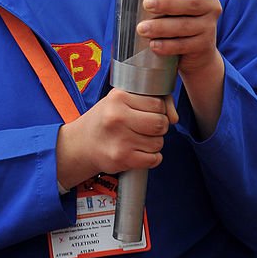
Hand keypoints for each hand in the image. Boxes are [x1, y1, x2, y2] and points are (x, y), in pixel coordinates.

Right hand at [56, 88, 177, 190]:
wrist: (81, 144)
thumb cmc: (105, 120)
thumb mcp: (121, 100)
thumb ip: (149, 101)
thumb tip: (175, 117)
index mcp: (118, 98)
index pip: (157, 103)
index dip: (159, 110)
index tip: (150, 113)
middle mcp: (118, 117)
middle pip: (160, 123)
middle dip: (160, 127)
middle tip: (149, 128)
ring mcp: (120, 139)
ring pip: (158, 143)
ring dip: (154, 143)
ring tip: (140, 140)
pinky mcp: (122, 159)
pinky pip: (153, 159)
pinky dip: (152, 158)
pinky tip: (140, 152)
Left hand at [137, 0, 223, 137]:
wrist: (192, 55)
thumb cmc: (170, 22)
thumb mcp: (167, 5)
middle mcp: (210, 5)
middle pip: (191, 4)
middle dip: (168, 4)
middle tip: (147, 6)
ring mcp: (210, 27)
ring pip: (188, 26)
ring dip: (164, 27)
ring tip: (143, 30)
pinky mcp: (204, 47)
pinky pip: (187, 46)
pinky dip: (169, 46)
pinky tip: (155, 47)